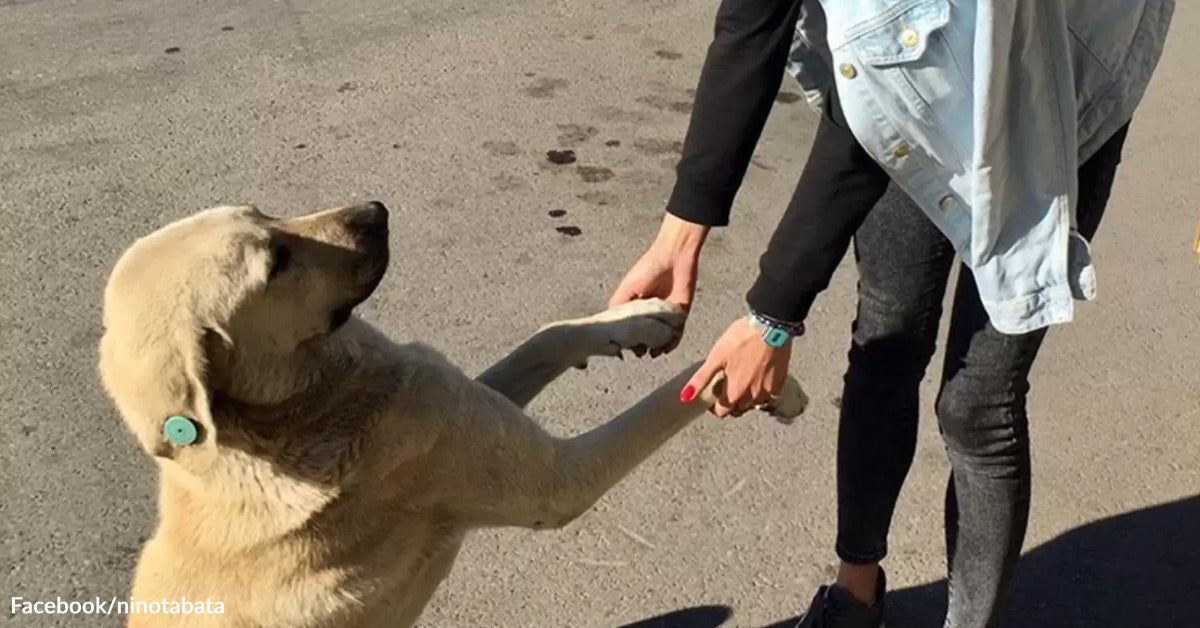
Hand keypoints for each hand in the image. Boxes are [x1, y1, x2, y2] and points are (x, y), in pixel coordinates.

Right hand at [609, 213, 708, 354]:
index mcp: (636, 306)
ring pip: (661, 337)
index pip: (631, 328)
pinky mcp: (680, 313)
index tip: (625, 346)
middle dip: (642, 346)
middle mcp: (650, 312)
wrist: (673, 257)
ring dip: (657, 348)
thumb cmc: (647, 269)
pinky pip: (677, 332)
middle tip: (640, 351)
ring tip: (653, 354)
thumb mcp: (627, 290)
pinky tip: (666, 349)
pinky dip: (673, 343)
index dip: (627, 339)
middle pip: (646, 336)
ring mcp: (666, 314)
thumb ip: (618, 306)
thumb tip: (610, 326)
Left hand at [681, 317, 791, 417]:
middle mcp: (752, 397)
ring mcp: (768, 391)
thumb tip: (685, 397)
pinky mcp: (780, 383)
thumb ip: (701, 379)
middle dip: (731, 401)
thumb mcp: (716, 356)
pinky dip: (762, 391)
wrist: (771, 325)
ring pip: (754, 404)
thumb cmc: (742, 338)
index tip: (714, 394)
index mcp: (735, 393)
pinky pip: (769, 395)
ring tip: (743, 377)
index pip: (722, 413)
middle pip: (738, 410)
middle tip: (728, 383)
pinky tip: (758, 375)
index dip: (715, 406)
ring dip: (747, 397)